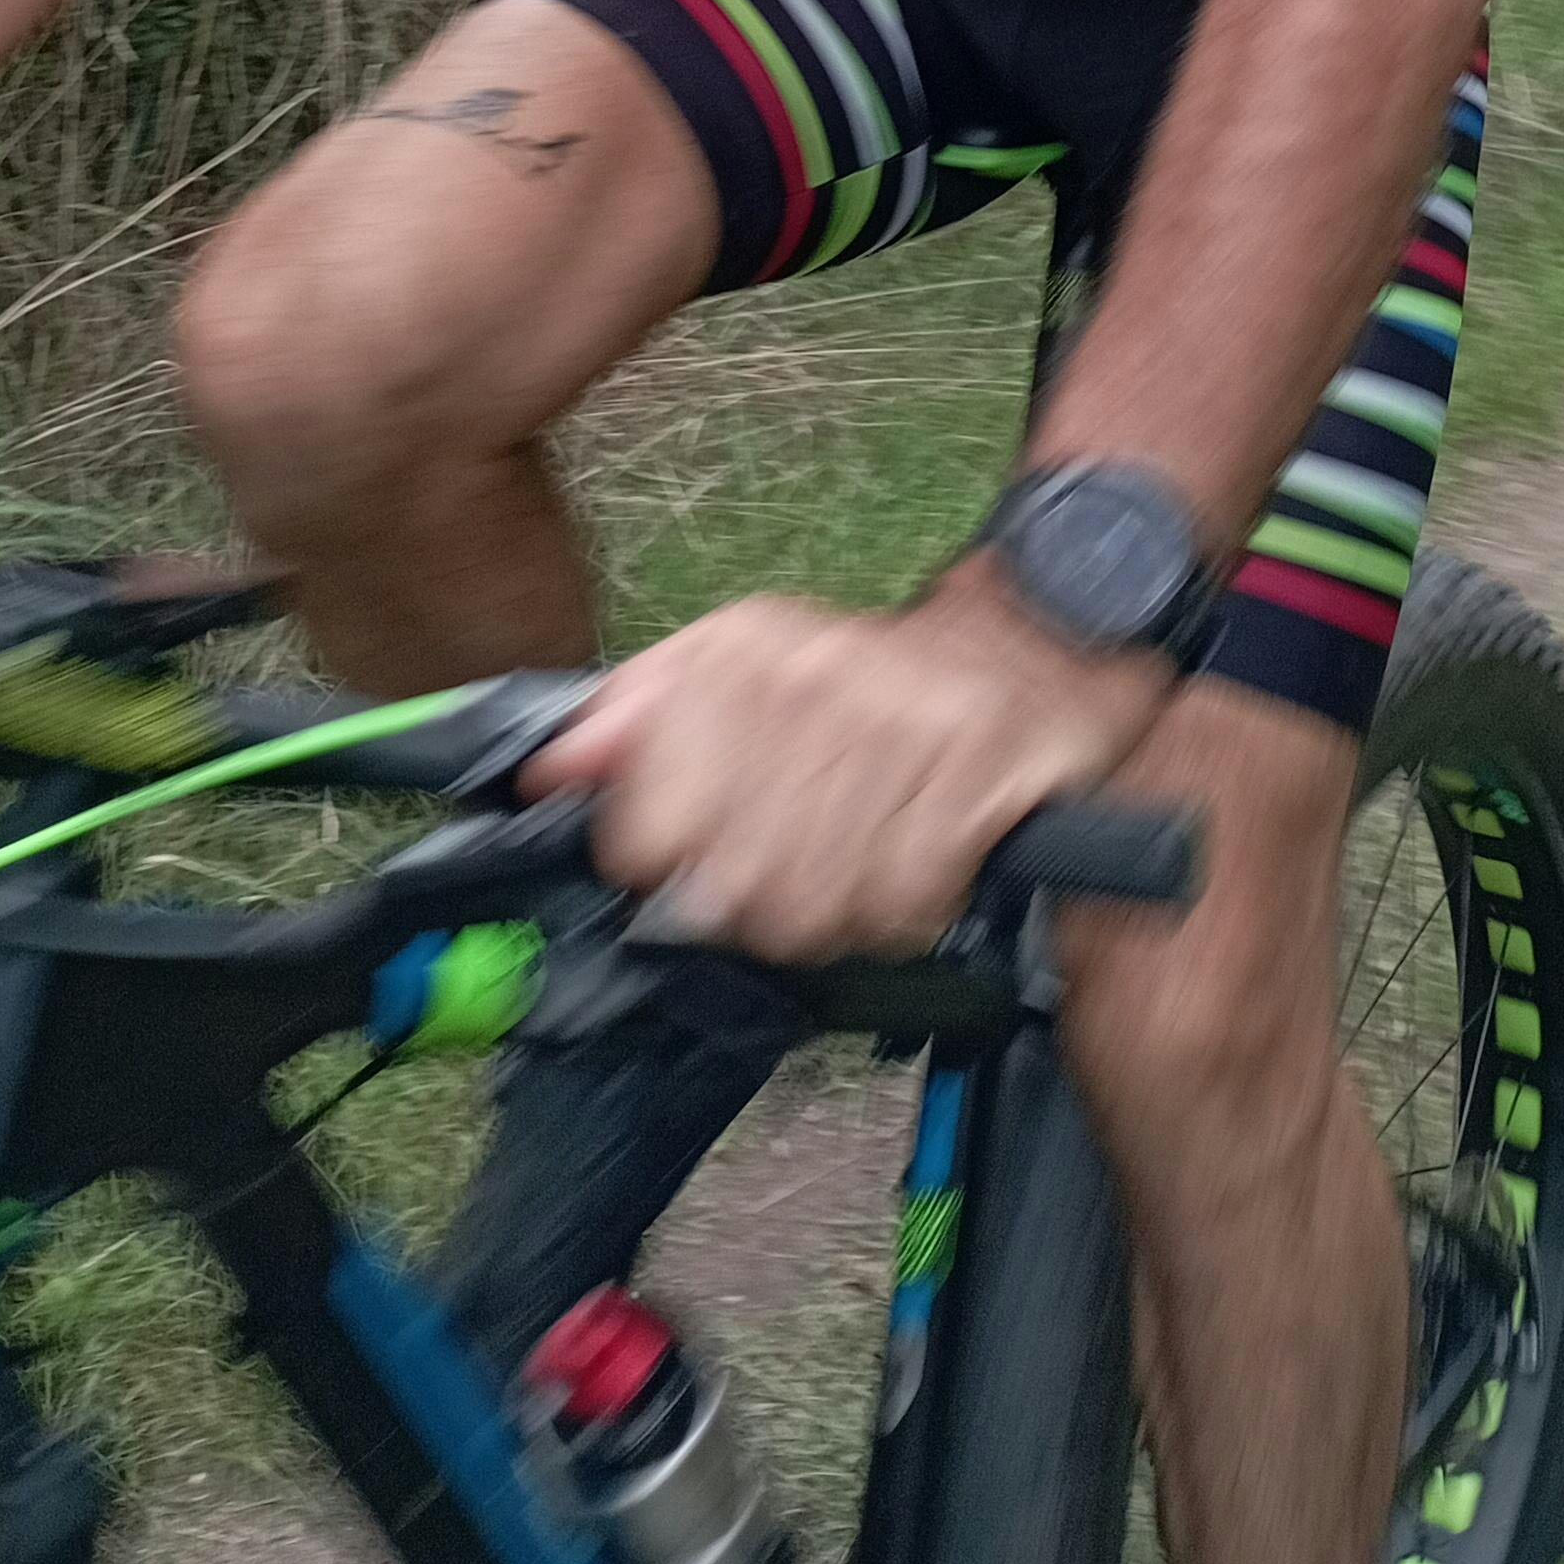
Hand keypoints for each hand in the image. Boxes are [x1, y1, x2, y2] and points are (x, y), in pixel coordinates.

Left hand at [523, 568, 1170, 963]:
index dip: (656, 866)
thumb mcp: (731, 666)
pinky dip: (898, 913)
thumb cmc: (857, 679)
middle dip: (747, 904)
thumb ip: (630, 717)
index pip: (640, 831)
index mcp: (735, 659)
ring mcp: (890, 731)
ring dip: (827, 916)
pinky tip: (907, 869)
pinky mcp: (969, 783)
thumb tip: (541, 773)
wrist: (1023, 648)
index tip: (685, 857)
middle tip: (784, 871)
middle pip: (724, 890)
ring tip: (847, 871)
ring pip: (807, 912)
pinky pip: (896, 908)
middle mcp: (806, 687)